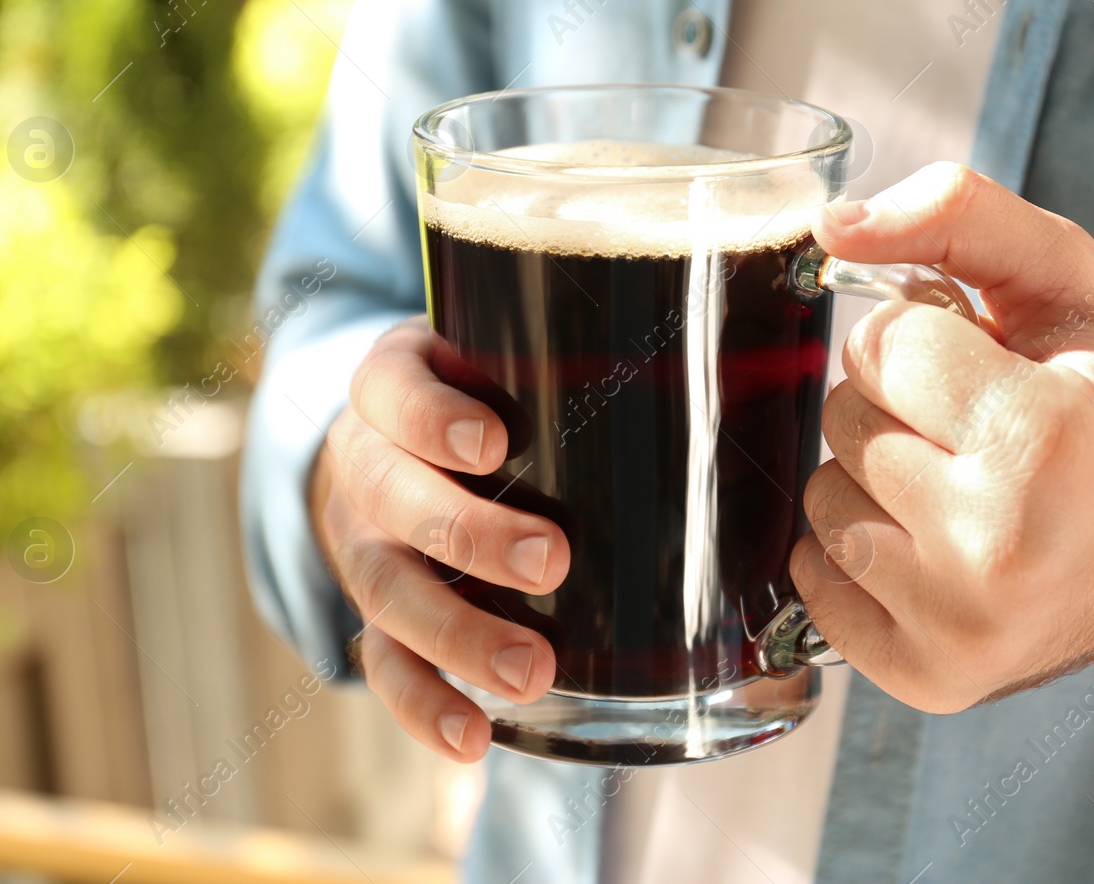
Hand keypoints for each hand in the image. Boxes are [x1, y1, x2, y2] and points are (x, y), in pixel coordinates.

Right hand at [310, 318, 568, 759]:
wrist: (393, 444)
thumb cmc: (482, 394)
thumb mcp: (501, 355)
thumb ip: (572, 359)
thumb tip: (730, 366)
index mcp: (393, 387)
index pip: (393, 390)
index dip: (432, 417)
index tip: (496, 442)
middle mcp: (365, 465)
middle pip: (391, 499)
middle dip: (470, 533)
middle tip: (551, 559)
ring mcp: (363, 545)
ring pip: (387, 592)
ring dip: (458, 635)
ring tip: (532, 671)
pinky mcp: (375, 614)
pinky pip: (384, 664)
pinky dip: (423, 705)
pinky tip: (473, 739)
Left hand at [792, 162, 1093, 711]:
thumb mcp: (1069, 284)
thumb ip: (958, 215)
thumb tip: (830, 225)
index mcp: (1041, 437)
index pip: (883, 340)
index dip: (926, 338)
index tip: (983, 366)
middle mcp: (995, 545)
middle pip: (843, 417)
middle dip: (896, 404)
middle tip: (975, 428)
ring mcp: (957, 624)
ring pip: (820, 497)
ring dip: (872, 477)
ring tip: (959, 486)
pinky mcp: (927, 678)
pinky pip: (813, 579)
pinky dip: (858, 551)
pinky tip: (932, 544)